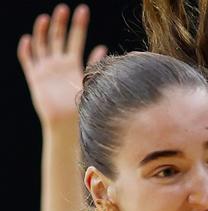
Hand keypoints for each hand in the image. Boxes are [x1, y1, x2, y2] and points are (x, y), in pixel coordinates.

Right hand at [17, 3, 106, 126]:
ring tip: (46, 18)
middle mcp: (58, 64)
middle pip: (58, 38)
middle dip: (61, 23)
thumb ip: (94, 64)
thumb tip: (103, 48)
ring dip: (42, 32)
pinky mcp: (34, 78)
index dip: (79, 25)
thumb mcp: (90, 82)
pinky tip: (28, 39)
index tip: (83, 10)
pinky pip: (28, 61)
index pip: (76, 39)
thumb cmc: (82, 106)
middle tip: (64, 8)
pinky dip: (27, 50)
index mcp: (73, 64)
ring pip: (42, 45)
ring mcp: (46, 69)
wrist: (68, 124)